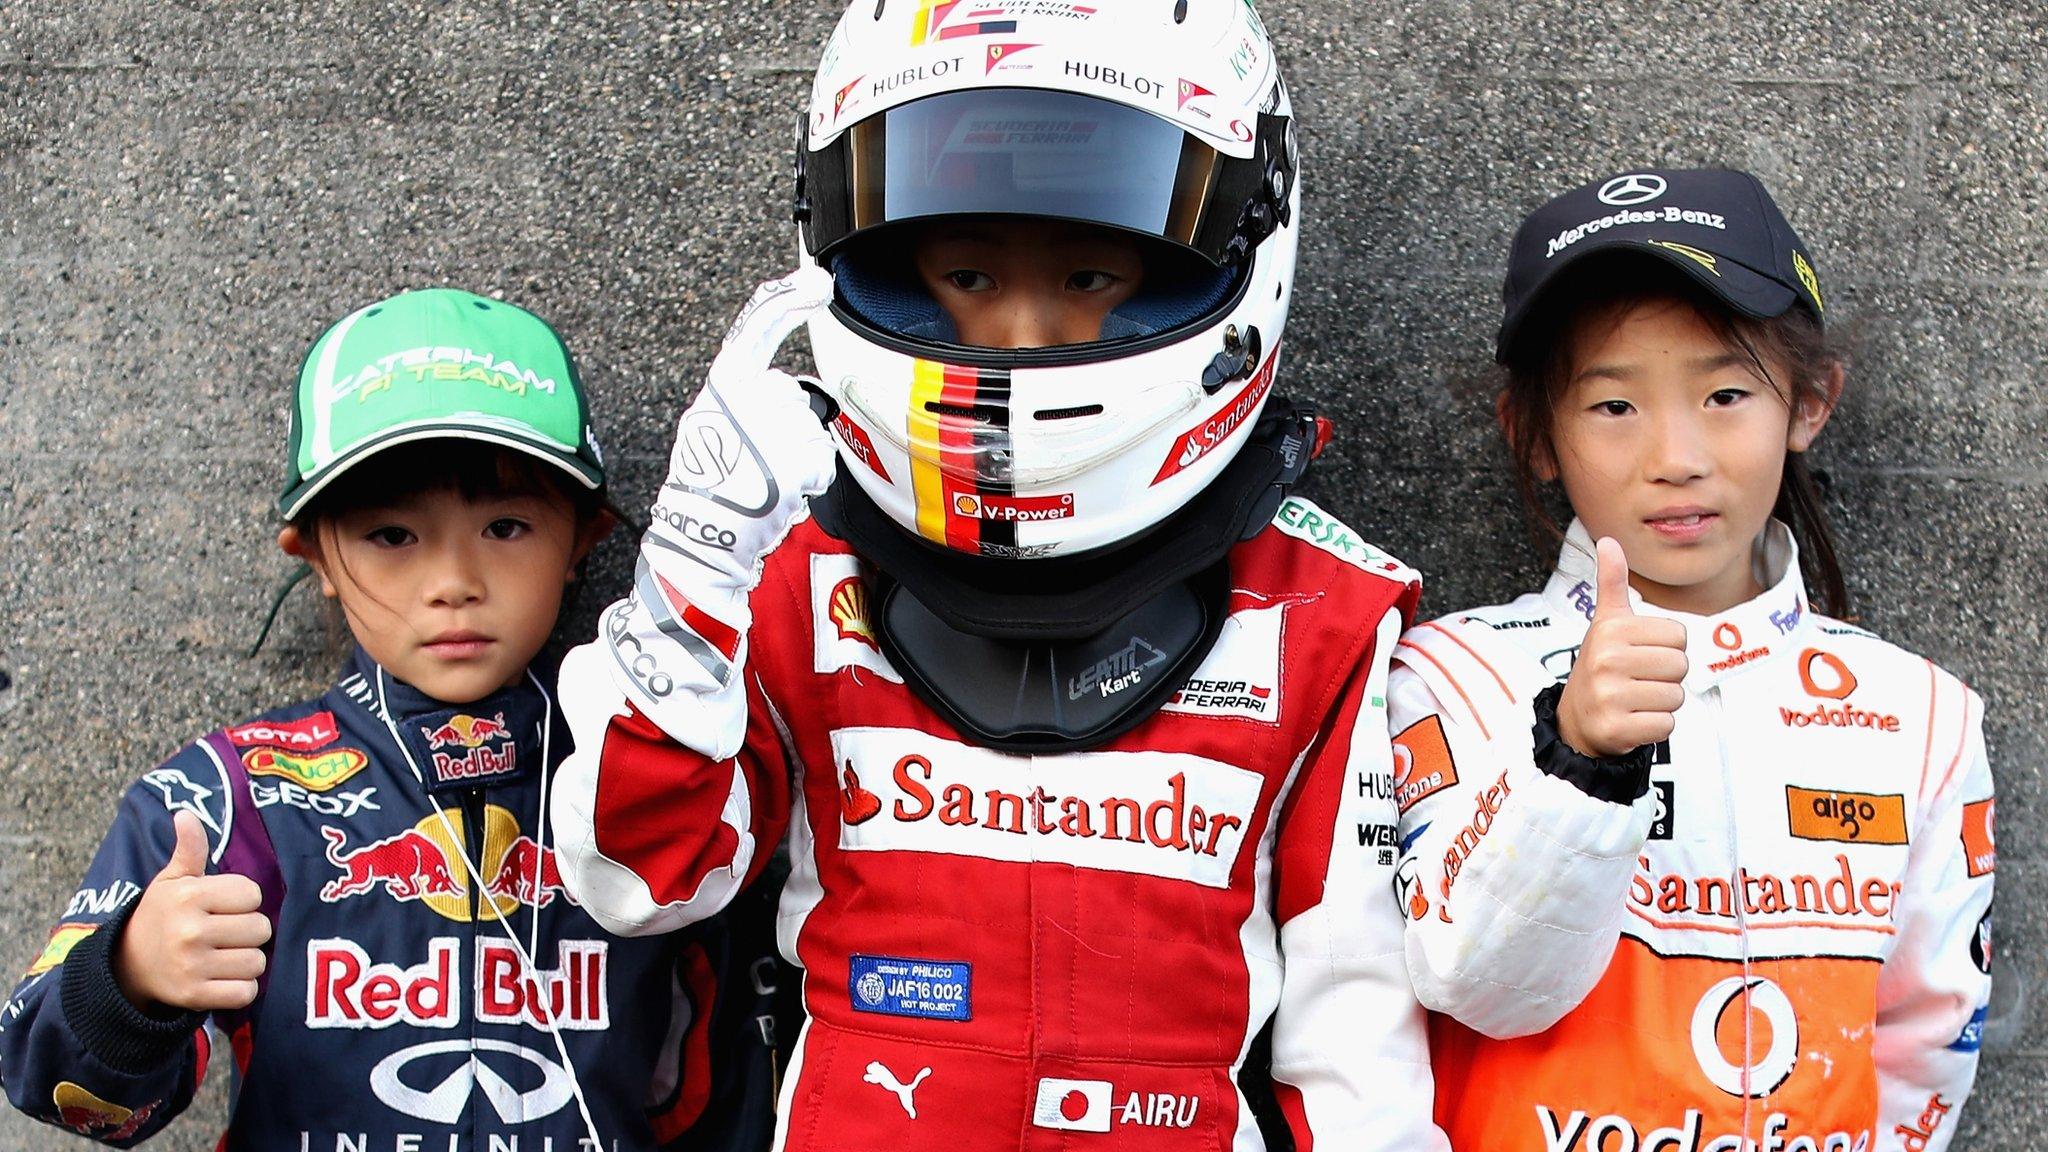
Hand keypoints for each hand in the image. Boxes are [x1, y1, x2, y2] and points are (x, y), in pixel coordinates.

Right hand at [115, 811, 269, 1012]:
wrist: (127, 967)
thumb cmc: (161, 916)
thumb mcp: (171, 880)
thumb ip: (189, 849)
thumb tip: (186, 814)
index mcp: (188, 896)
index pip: (253, 894)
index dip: (242, 900)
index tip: (221, 906)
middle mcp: (190, 930)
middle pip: (261, 928)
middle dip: (248, 930)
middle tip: (223, 933)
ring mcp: (192, 966)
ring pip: (257, 962)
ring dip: (246, 960)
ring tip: (222, 955)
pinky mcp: (194, 996)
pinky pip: (246, 993)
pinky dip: (240, 988)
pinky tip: (221, 978)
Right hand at [651, 268, 837, 590]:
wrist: (702, 535)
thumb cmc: (707, 483)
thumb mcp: (711, 421)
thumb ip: (743, 395)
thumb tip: (779, 384)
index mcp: (725, 381)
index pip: (760, 326)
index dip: (789, 299)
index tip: (818, 282)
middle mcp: (752, 397)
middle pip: (794, 399)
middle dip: (785, 428)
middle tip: (754, 459)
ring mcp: (776, 429)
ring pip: (811, 432)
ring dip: (797, 457)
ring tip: (763, 477)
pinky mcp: (797, 461)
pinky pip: (822, 463)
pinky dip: (809, 480)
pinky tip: (780, 491)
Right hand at [1555, 537, 1688, 757]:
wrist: (1576, 719)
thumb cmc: (1602, 666)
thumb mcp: (1606, 623)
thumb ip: (1612, 582)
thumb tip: (1607, 540)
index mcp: (1611, 630)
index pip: (1679, 635)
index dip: (1667, 648)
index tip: (1640, 655)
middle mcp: (1607, 660)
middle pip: (1681, 666)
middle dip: (1667, 677)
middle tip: (1639, 680)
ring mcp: (1609, 696)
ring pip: (1676, 697)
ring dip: (1662, 703)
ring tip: (1635, 700)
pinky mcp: (1616, 728)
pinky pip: (1666, 725)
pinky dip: (1655, 727)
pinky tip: (1633, 720)